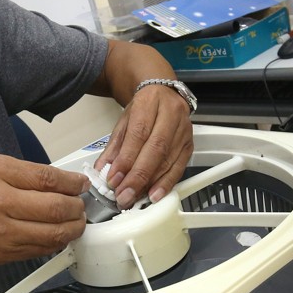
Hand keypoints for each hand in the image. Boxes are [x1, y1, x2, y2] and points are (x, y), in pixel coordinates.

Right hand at [0, 154, 88, 273]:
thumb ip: (20, 172)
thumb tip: (55, 180)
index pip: (46, 178)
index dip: (72, 182)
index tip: (81, 184)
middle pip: (57, 208)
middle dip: (78, 207)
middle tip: (81, 204)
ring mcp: (3, 233)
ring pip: (55, 233)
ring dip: (73, 228)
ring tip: (75, 221)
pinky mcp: (5, 254)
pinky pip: (42, 250)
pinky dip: (56, 242)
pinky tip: (58, 234)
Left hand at [93, 83, 193, 208]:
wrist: (163, 94)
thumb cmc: (144, 108)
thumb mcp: (124, 121)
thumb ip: (114, 146)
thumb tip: (103, 170)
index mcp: (150, 102)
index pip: (138, 134)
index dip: (126, 159)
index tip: (114, 179)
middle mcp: (171, 114)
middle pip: (156, 149)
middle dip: (138, 176)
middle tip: (124, 194)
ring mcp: (183, 130)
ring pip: (169, 160)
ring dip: (150, 183)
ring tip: (135, 198)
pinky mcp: (190, 144)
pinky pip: (179, 167)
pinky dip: (166, 183)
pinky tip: (155, 194)